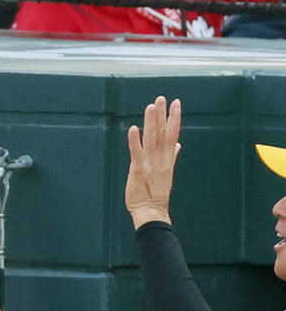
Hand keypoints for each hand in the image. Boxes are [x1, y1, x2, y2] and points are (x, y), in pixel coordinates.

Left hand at [125, 95, 179, 228]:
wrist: (151, 212)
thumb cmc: (156, 194)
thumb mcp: (166, 172)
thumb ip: (171, 156)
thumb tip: (178, 144)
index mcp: (167, 159)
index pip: (173, 134)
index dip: (174, 118)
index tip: (176, 103)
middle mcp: (161, 159)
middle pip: (163, 134)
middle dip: (162, 115)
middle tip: (161, 98)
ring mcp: (150, 165)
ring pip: (152, 140)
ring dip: (151, 123)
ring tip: (151, 107)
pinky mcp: (138, 171)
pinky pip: (137, 154)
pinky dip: (135, 141)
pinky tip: (133, 129)